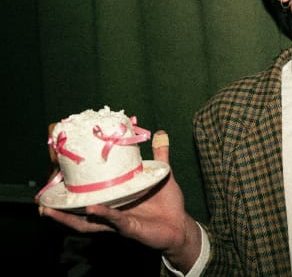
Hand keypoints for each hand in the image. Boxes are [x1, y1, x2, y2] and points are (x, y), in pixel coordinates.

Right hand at [40, 130, 201, 272]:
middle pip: (79, 210)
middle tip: (41, 200)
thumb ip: (159, 156)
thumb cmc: (168, 203)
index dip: (73, 187)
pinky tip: (91, 208)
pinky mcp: (129, 228)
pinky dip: (103, 214)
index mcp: (115, 197)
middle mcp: (112, 210)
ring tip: (50, 210)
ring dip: (68, 216)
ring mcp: (118, 221)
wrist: (180, 226)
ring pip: (87, 221)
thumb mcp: (160, 176)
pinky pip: (113, 220)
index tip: (56, 175)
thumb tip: (161, 133)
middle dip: (60, 206)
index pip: (90, 193)